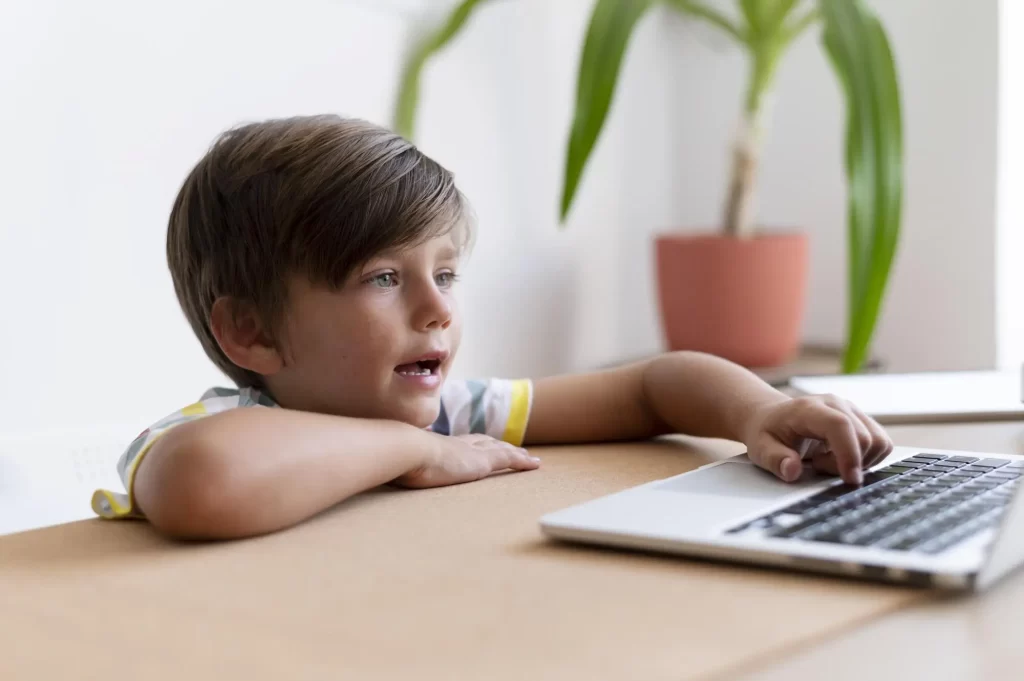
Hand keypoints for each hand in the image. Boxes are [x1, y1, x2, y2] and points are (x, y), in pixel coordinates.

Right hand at [392, 433, 540, 488]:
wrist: (404, 449)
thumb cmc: (393, 458)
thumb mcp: (394, 462)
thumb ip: (392, 463)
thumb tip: (376, 465)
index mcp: (438, 445)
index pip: (461, 442)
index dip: (473, 443)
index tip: (480, 445)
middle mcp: (457, 444)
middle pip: (485, 442)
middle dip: (498, 446)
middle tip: (512, 449)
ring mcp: (470, 451)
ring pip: (501, 450)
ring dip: (516, 453)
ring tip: (530, 459)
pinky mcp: (481, 462)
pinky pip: (508, 460)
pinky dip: (522, 461)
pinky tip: (534, 465)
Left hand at [743, 394, 892, 484]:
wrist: (771, 417)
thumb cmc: (767, 432)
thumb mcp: (760, 448)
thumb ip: (775, 460)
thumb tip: (792, 470)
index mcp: (809, 409)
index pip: (840, 426)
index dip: (849, 454)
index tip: (849, 479)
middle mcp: (835, 404)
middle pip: (864, 438)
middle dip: (846, 464)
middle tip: (817, 466)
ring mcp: (851, 410)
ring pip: (878, 442)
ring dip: (859, 461)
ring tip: (828, 461)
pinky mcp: (861, 420)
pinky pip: (880, 444)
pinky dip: (865, 458)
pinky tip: (839, 458)